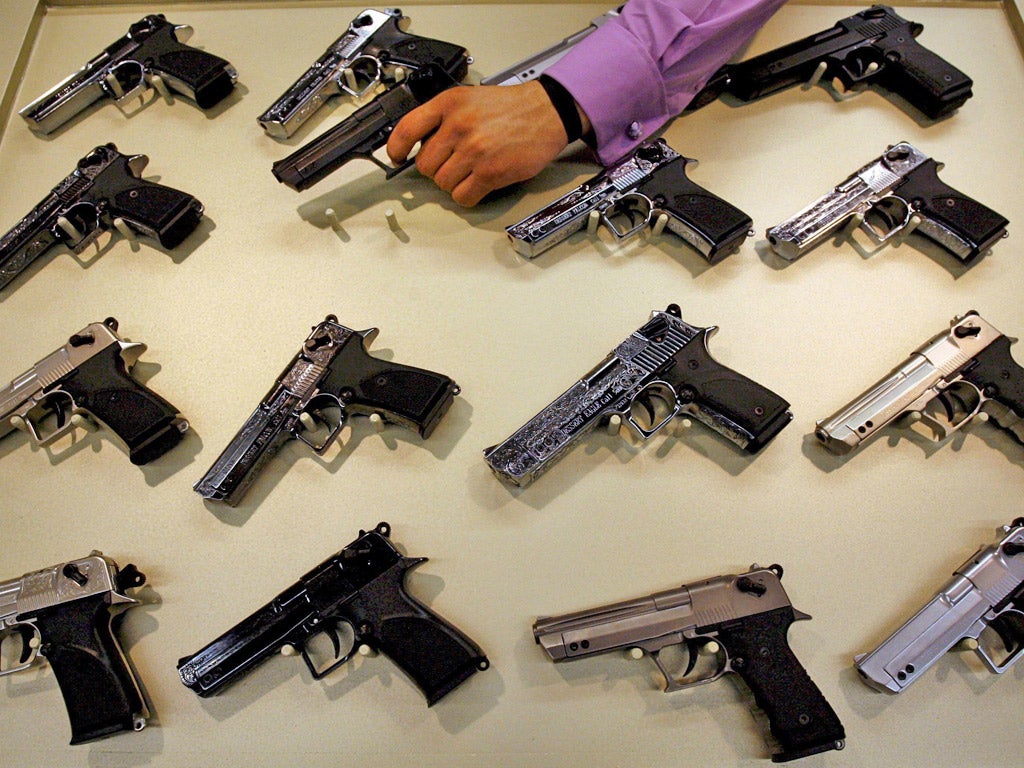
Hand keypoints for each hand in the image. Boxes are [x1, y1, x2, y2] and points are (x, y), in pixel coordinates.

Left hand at [386, 82, 587, 205]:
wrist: (547, 112)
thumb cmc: (511, 107)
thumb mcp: (469, 98)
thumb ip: (443, 117)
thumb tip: (419, 143)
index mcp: (449, 104)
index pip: (407, 129)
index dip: (396, 148)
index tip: (395, 157)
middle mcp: (458, 126)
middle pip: (425, 165)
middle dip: (436, 169)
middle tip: (452, 164)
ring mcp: (474, 150)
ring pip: (442, 184)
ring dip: (453, 184)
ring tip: (469, 173)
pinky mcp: (490, 172)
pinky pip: (463, 197)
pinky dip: (467, 196)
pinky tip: (477, 185)